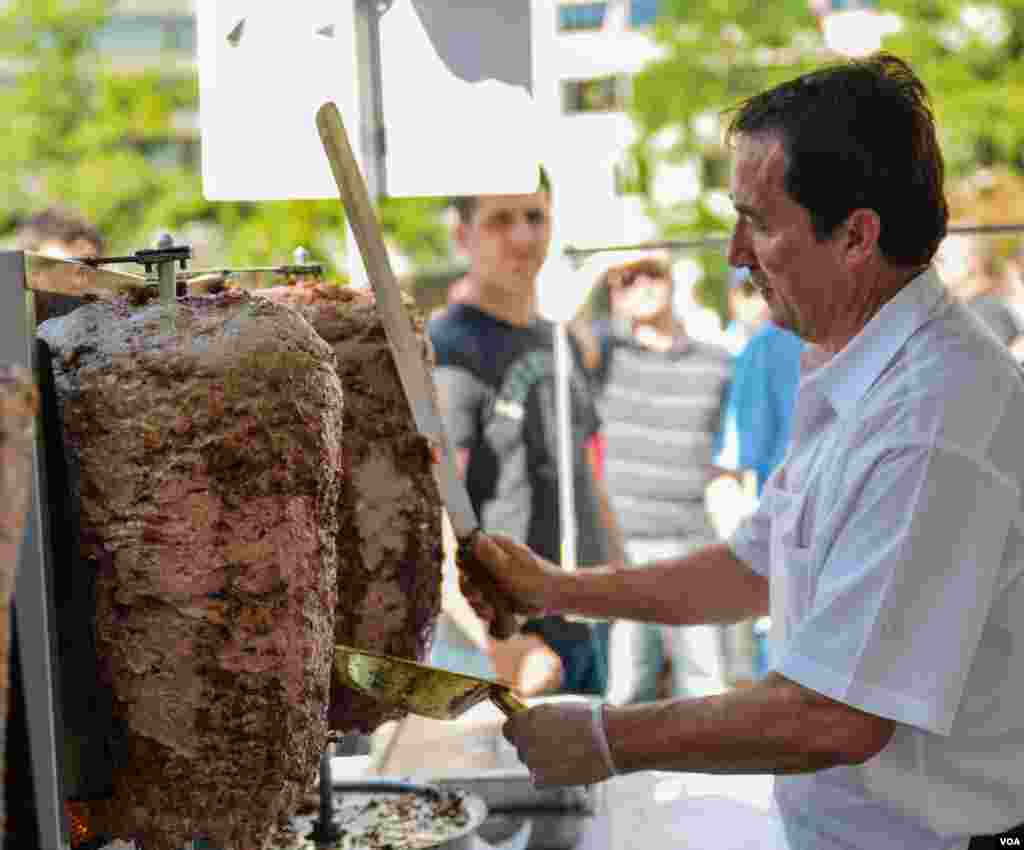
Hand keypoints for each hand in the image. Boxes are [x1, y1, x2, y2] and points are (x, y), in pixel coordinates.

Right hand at [459, 533, 554, 624]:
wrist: (557, 597)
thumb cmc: (537, 580)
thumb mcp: (511, 568)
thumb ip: (490, 555)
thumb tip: (474, 536)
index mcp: (495, 545)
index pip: (466, 550)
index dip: (463, 566)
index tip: (469, 580)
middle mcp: (492, 559)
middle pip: (467, 575)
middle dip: (471, 591)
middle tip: (480, 599)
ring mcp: (495, 577)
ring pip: (474, 592)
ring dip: (480, 605)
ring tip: (491, 612)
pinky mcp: (498, 592)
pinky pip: (484, 602)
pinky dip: (487, 610)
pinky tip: (494, 615)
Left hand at [503, 699, 617, 786]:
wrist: (608, 739)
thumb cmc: (592, 720)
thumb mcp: (562, 709)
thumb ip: (543, 718)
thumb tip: (535, 723)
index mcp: (529, 717)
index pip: (508, 728)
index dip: (518, 732)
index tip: (527, 735)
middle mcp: (525, 737)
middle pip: (520, 748)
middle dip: (533, 748)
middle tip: (555, 748)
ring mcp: (531, 759)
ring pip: (530, 764)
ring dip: (543, 763)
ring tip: (567, 757)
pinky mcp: (539, 778)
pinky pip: (539, 779)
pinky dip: (550, 778)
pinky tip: (567, 769)